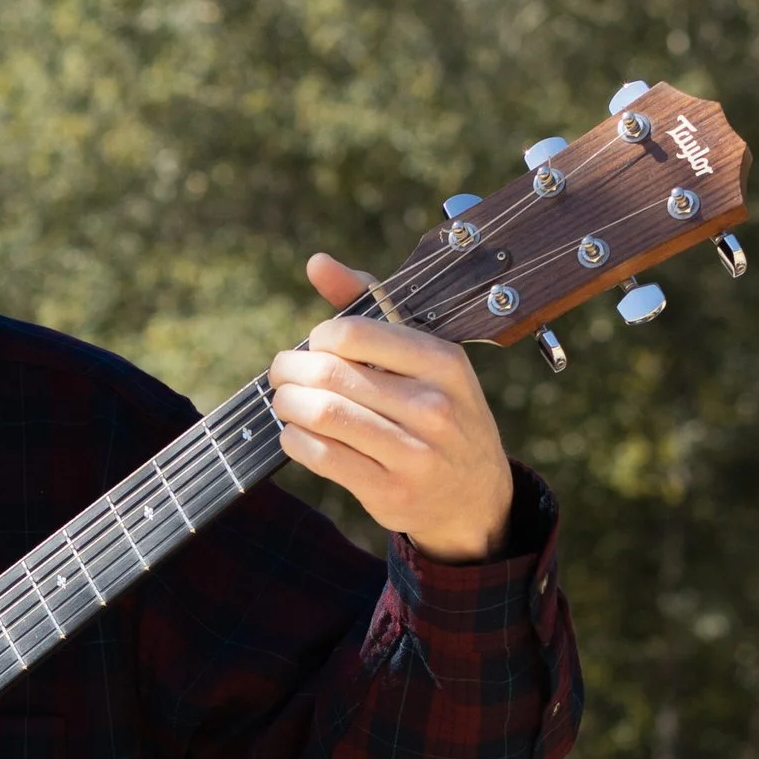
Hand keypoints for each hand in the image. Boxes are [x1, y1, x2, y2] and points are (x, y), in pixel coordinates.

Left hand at [268, 255, 514, 562]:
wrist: (475, 495)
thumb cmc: (439, 410)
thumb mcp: (425, 357)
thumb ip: (371, 305)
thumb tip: (317, 263)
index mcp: (443, 362)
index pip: (355, 333)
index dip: (320, 338)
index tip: (316, 347)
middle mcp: (434, 407)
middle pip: (330, 374)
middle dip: (291, 371)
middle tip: (283, 375)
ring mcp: (414, 454)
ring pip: (322, 415)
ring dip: (288, 405)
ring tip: (286, 402)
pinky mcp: (390, 492)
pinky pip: (321, 456)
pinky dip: (295, 440)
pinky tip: (297, 434)